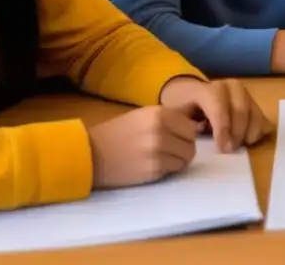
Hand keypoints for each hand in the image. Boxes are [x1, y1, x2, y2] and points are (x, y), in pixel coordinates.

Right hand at [87, 106, 201, 188]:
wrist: (91, 154)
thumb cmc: (116, 133)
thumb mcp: (143, 116)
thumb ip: (167, 119)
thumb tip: (193, 128)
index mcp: (159, 114)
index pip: (189, 127)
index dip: (186, 134)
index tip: (178, 138)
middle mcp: (160, 131)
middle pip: (190, 143)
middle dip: (185, 148)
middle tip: (173, 151)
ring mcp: (157, 151)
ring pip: (185, 158)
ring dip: (178, 160)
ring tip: (163, 159)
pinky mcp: (153, 170)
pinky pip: (173, 170)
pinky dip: (168, 169)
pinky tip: (155, 166)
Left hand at [159, 77, 272, 151]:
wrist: (190, 93)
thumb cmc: (183, 106)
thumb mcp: (176, 113)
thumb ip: (183, 124)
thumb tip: (195, 136)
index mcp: (209, 88)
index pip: (219, 105)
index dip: (222, 127)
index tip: (221, 149)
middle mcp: (230, 86)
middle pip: (240, 109)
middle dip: (236, 133)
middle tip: (230, 151)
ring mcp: (244, 93)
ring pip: (254, 112)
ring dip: (250, 132)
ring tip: (240, 146)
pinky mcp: (253, 102)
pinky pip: (262, 116)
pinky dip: (259, 130)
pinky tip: (249, 140)